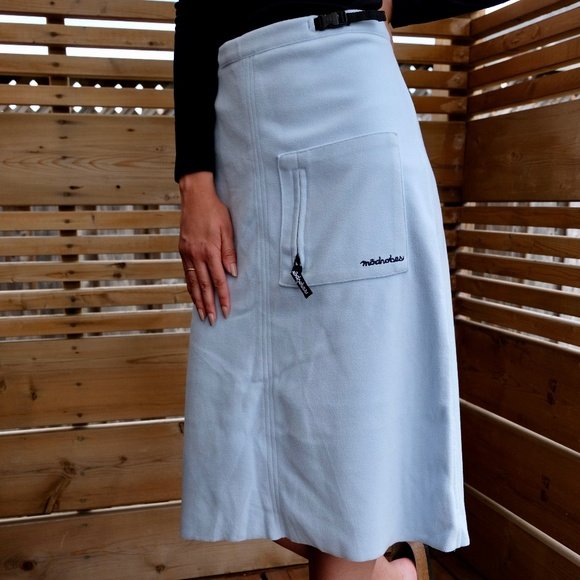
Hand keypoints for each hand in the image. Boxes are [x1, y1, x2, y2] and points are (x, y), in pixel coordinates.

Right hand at [178, 171, 236, 325]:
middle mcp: (196, 255)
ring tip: (202, 315)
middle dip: (209, 305)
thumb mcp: (227, 228)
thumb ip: (229, 252)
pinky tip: (194, 296)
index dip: (223, 297)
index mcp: (209, 251)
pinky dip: (190, 288)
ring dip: (198, 301)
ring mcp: (187, 254)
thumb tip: (232, 273)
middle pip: (204, 286)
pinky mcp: (182, 251)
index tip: (226, 310)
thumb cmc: (215, 211)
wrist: (194, 196)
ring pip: (193, 283)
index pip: (218, 280)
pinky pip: (187, 274)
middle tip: (213, 320)